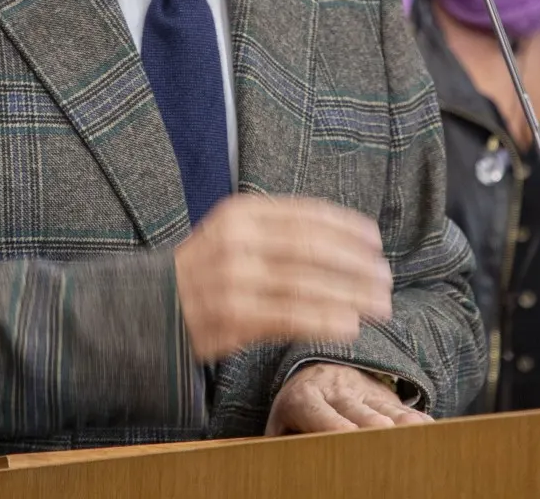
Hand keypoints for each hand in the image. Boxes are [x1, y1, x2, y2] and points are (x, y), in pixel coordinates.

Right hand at [172, 194, 391, 361]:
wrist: (154, 307)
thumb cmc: (207, 270)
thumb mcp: (234, 233)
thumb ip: (279, 230)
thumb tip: (348, 241)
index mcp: (241, 213)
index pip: (305, 215)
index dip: (346, 227)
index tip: (375, 241)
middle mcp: (237, 241)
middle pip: (312, 248)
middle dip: (356, 265)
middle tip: (386, 277)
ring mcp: (234, 279)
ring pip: (306, 285)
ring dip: (350, 296)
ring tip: (380, 305)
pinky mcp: (233, 317)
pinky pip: (290, 317)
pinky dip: (324, 321)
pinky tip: (349, 326)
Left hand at [266, 362, 432, 434]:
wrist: (315, 372)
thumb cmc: (296, 411)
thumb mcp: (281, 425)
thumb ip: (284, 444)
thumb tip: (282, 469)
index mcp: (303, 398)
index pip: (320, 414)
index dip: (334, 426)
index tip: (346, 437)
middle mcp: (335, 390)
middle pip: (358, 412)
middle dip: (370, 426)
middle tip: (382, 439)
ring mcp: (363, 389)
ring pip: (385, 408)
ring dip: (400, 423)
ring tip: (414, 435)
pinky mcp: (384, 394)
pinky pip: (402, 408)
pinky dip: (415, 420)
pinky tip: (428, 429)